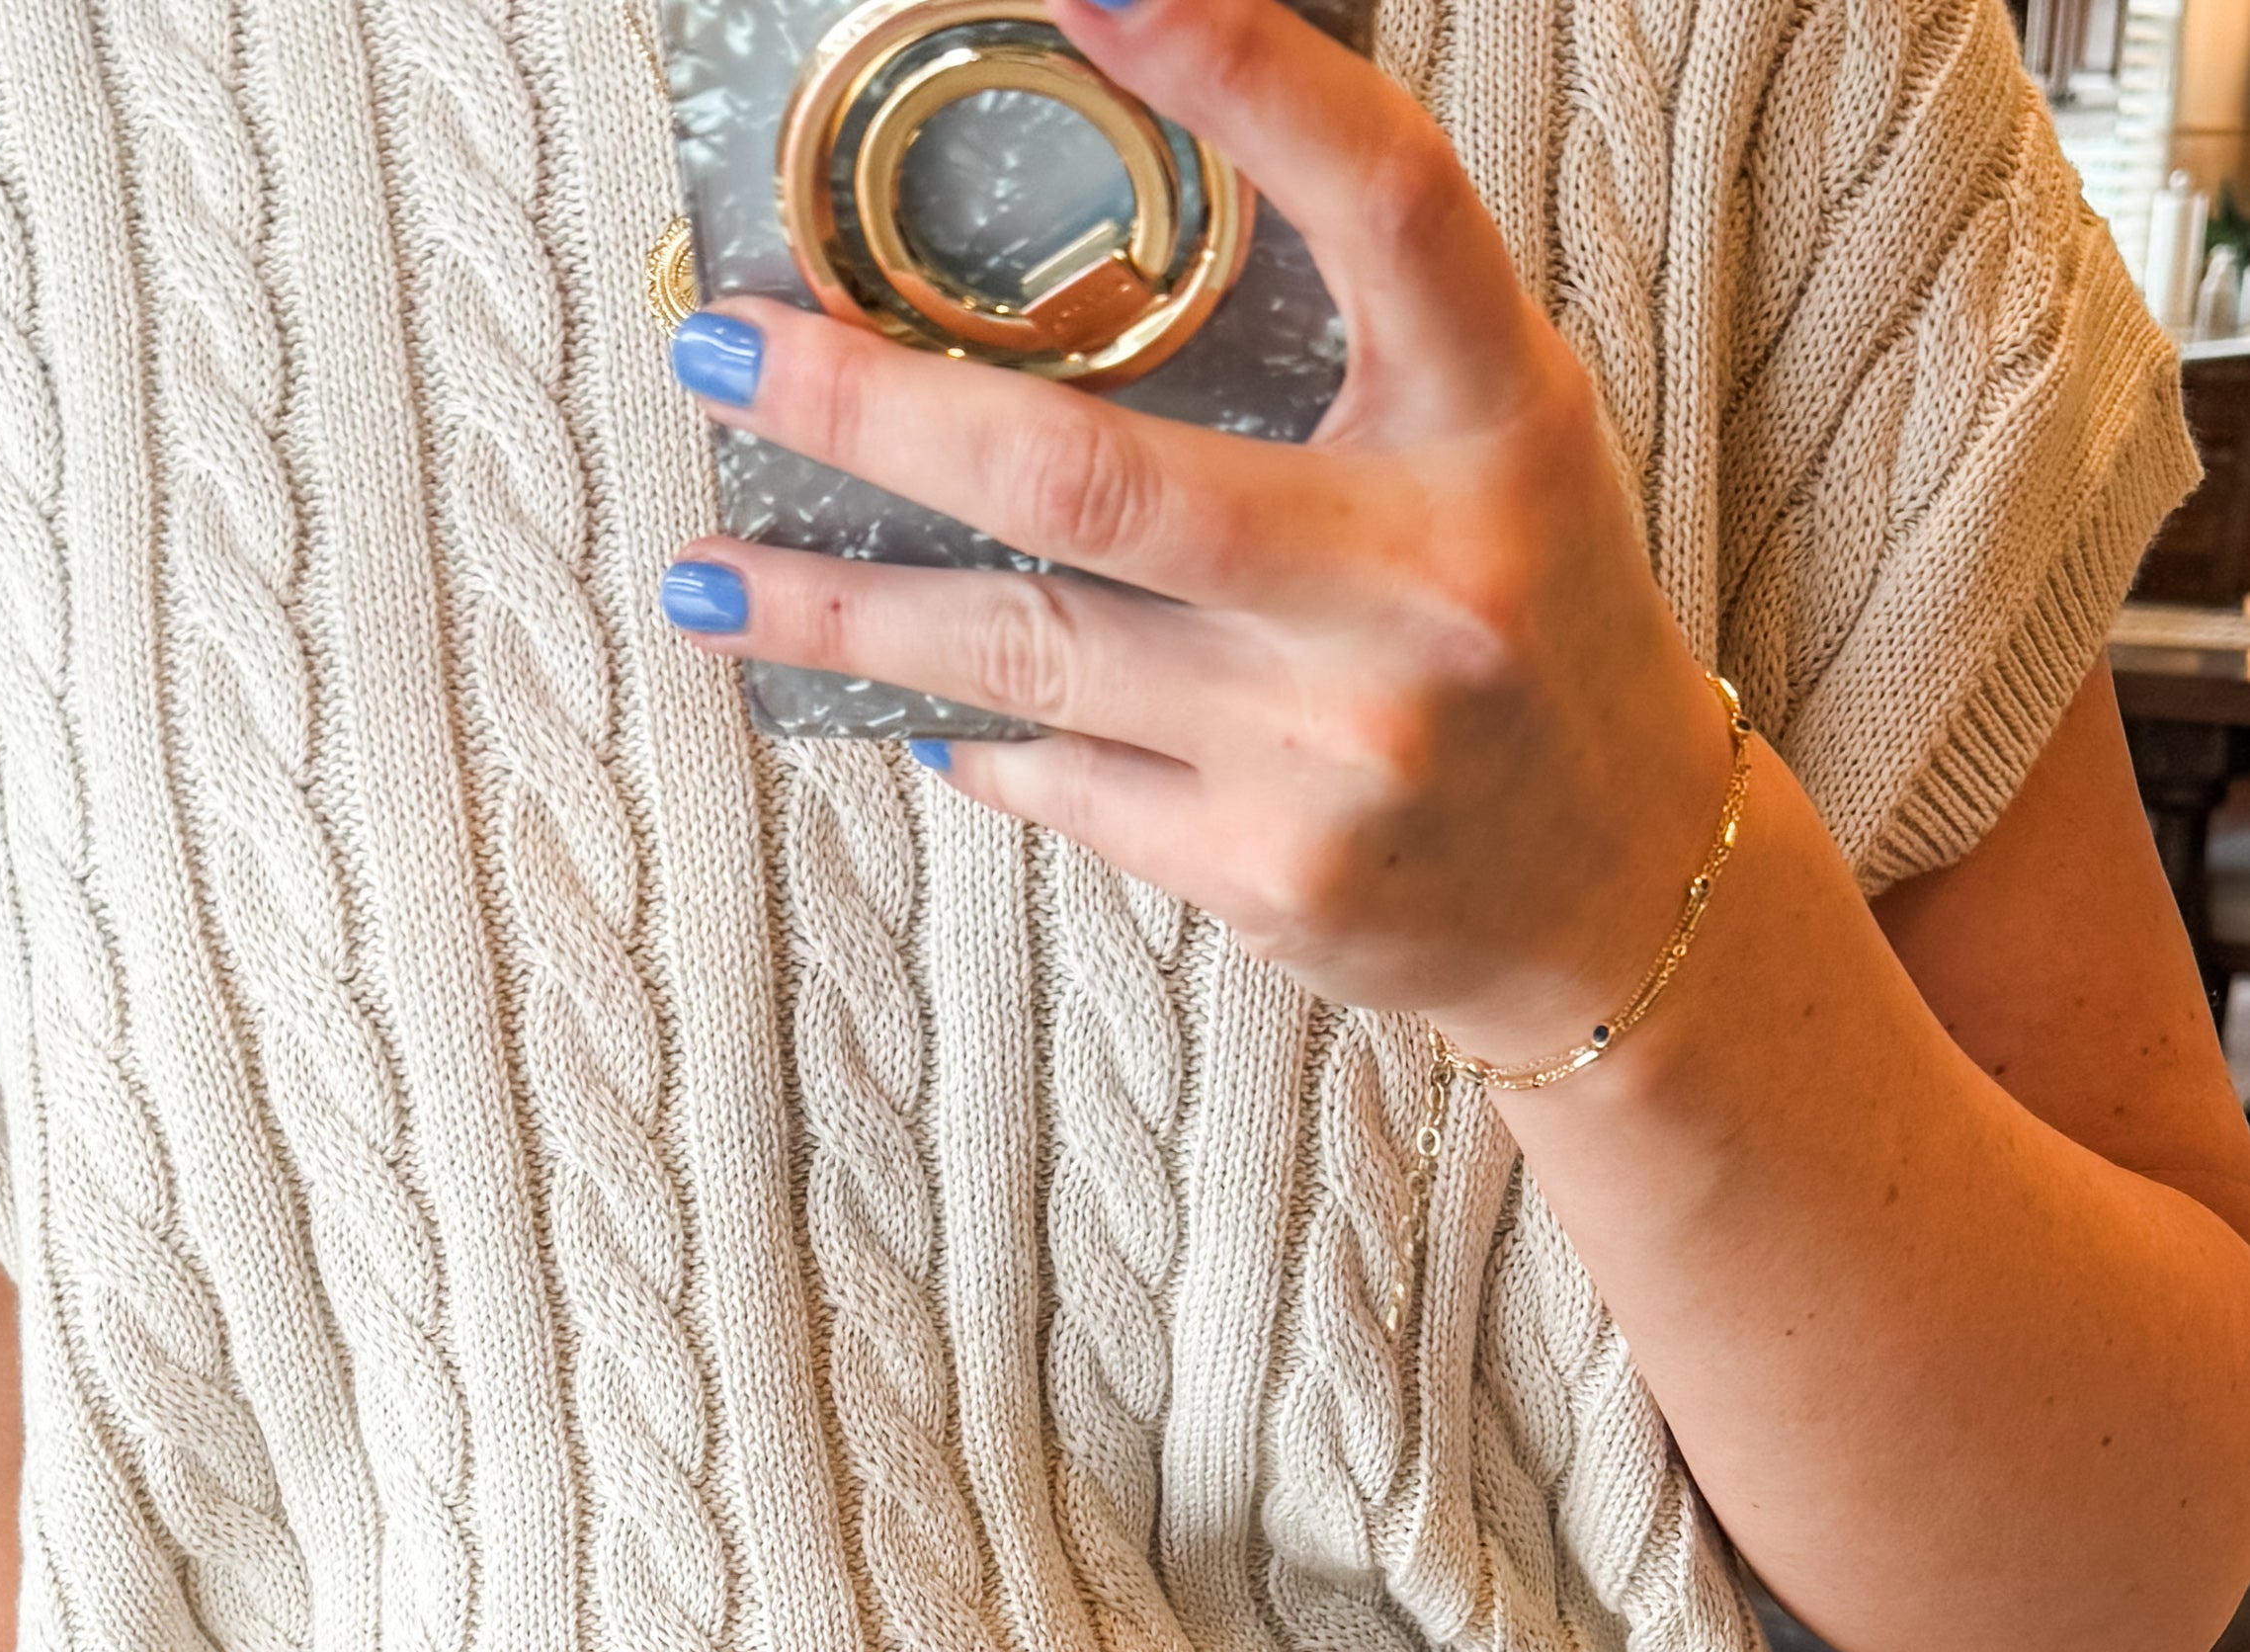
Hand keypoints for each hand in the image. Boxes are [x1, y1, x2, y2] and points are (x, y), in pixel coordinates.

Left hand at [655, 0, 1733, 1069]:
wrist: (1612, 901)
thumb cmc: (1528, 629)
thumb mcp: (1494, 444)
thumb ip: (1339, 336)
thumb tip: (1082, 226)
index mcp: (1502, 424)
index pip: (1382, 202)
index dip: (1240, 71)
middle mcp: (1419, 582)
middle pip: (1090, 472)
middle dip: (872, 406)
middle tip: (719, 346)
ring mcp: (1334, 745)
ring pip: (1022, 648)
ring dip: (839, 604)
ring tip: (707, 571)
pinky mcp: (1268, 873)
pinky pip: (1057, 775)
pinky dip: (966, 728)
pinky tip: (894, 698)